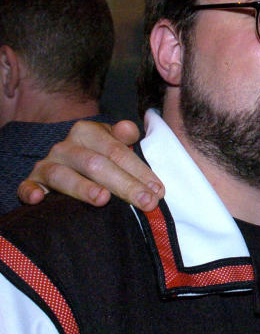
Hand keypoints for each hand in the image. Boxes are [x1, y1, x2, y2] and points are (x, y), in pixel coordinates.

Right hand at [17, 120, 163, 210]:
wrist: (66, 163)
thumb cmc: (98, 155)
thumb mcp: (112, 142)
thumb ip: (124, 136)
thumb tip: (130, 131)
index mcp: (88, 132)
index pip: (117, 151)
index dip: (139, 171)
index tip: (157, 190)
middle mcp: (66, 146)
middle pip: (97, 165)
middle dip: (124, 185)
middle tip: (146, 202)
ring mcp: (46, 164)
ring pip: (63, 175)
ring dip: (83, 188)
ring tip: (103, 200)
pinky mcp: (32, 182)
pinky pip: (27, 187)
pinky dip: (31, 192)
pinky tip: (39, 199)